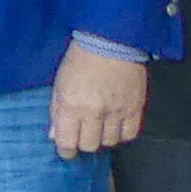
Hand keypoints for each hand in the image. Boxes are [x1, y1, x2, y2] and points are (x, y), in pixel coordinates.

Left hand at [48, 40, 151, 157]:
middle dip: (84, 142)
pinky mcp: (135, 108)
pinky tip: (116, 125)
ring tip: (101, 126)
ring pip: (109, 142)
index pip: (67, 143)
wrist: (111, 41)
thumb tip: (55, 136)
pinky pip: (130, 134)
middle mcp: (93, 113)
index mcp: (70, 106)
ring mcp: (116, 112)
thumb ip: (56, 111)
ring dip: (103, 137)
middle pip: (89, 145)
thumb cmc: (79, 59)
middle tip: (84, 133)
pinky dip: (122, 133)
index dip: (66, 150)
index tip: (67, 147)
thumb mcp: (59, 83)